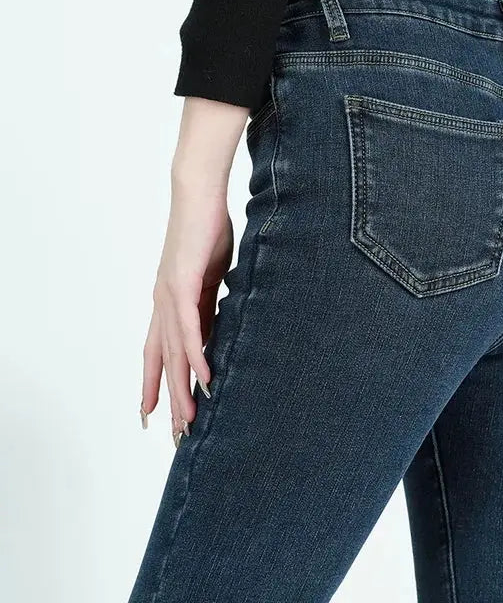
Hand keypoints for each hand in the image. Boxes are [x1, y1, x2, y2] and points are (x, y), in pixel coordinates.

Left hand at [140, 178, 233, 445]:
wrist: (198, 195)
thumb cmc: (206, 229)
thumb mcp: (211, 275)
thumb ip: (212, 302)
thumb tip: (221, 326)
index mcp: (169, 302)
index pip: (159, 351)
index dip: (156, 383)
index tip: (154, 413)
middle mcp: (163, 304)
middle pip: (163, 361)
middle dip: (168, 399)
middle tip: (175, 435)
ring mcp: (169, 295)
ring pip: (174, 352)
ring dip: (181, 389)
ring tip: (188, 419)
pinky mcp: (181, 284)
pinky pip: (190, 328)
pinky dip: (196, 355)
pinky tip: (203, 379)